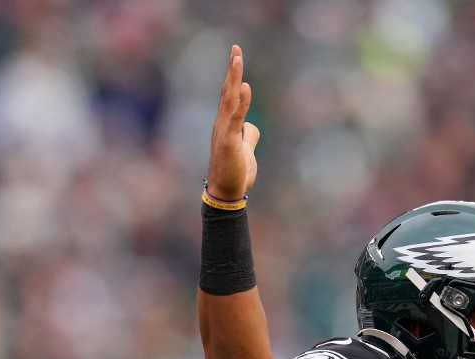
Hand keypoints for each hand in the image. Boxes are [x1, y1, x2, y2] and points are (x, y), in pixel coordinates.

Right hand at [206, 45, 259, 200]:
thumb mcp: (245, 150)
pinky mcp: (229, 142)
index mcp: (226, 125)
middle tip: (236, 48)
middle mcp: (222, 124)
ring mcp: (224, 132)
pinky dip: (241, 102)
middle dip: (232, 69)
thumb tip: (252, 125)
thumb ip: (248, 136)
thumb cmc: (234, 174)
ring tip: (237, 58)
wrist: (226, 194)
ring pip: (228, 100)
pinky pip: (236, 118)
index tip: (237, 56)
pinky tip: (244, 87)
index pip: (229, 95)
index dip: (233, 76)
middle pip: (226, 91)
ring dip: (233, 79)